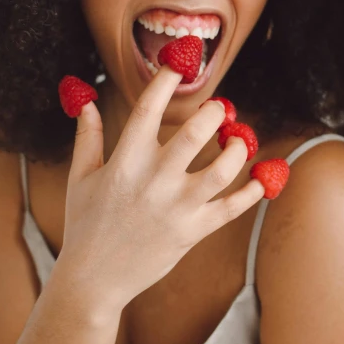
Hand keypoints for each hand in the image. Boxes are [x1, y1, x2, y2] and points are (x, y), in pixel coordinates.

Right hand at [58, 67, 263, 315]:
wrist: (94, 280)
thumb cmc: (85, 224)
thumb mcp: (81, 178)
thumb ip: (88, 137)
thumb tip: (87, 102)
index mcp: (124, 162)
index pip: (148, 110)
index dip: (166, 81)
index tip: (180, 62)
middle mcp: (154, 181)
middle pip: (195, 134)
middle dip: (214, 113)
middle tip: (221, 108)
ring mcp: (177, 208)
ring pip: (221, 171)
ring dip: (238, 149)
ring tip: (239, 138)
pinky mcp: (193, 233)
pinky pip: (231, 209)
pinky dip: (253, 192)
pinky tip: (262, 178)